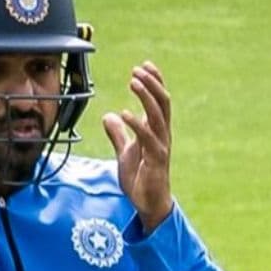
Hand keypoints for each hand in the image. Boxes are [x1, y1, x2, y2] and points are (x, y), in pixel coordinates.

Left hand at [103, 62, 174, 233]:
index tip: (144, 66)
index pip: (159, 102)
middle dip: (152, 84)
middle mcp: (162, 136)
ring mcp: (161, 147)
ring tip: (134, 82)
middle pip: (162, 103)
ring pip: (158, 116)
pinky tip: (124, 113)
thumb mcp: (125, 153)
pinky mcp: (156, 161)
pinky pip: (148, 139)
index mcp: (156, 132)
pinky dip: (137, 124)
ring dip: (147, 97)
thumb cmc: (141, 179)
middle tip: (138, 70)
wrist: (148, 204)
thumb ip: (118, 135)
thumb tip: (108, 116)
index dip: (154, 83)